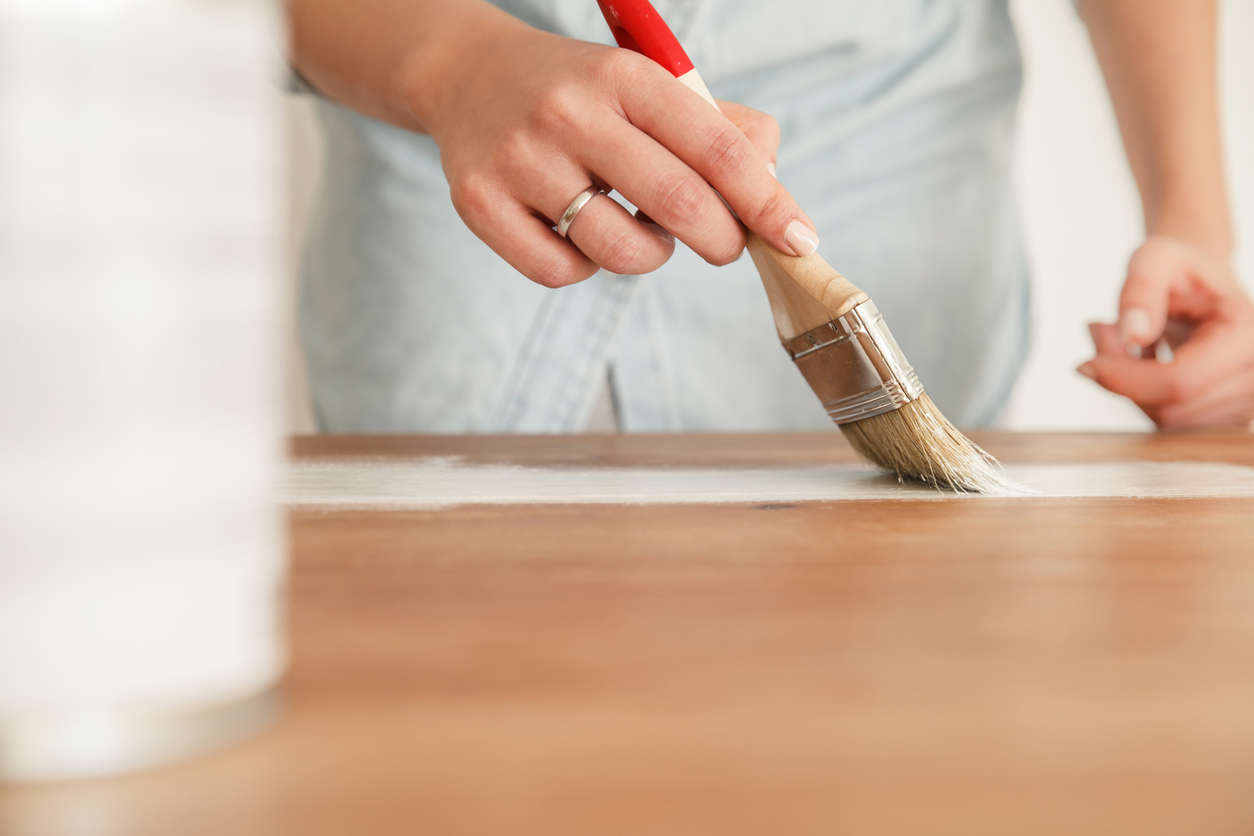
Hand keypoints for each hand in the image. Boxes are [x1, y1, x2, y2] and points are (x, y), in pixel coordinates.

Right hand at [413, 19, 816, 286]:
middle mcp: (569, 111)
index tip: (798, 238)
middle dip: (721, 240)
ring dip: (651, 255)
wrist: (467, 76)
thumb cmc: (580, 92)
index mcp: (624, 75)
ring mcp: (520, 160)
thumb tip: (773, 190)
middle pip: (679, 203)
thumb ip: (719, 129)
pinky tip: (580, 234)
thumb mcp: (647, 84)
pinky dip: (586, 267)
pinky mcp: (480, 203)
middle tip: (725, 246)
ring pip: (621, 250)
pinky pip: (561, 272)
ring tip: (641, 230)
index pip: (718, 148)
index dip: (767, 203)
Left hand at [1079, 237, 1253, 428]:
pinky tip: (1137, 362)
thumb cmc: (1181, 268)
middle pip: (1169, 407)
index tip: (1086, 363)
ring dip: (1130, 386)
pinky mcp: (1225, 416)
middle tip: (1103, 333)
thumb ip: (1140, 290)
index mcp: (1245, 334)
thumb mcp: (1155, 258)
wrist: (1204, 282)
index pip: (1180, 382)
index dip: (1125, 380)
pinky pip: (1168, 421)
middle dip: (1123, 378)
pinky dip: (1142, 395)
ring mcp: (1244, 402)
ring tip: (1119, 340)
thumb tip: (1132, 335)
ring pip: (1164, 419)